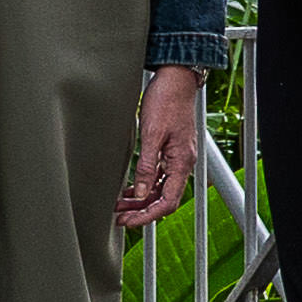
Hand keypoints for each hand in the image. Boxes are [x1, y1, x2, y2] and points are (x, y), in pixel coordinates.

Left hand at [118, 61, 203, 228]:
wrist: (175, 78)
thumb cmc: (165, 101)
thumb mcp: (152, 134)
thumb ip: (147, 165)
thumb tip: (142, 192)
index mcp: (181, 163)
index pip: (168, 202)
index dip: (149, 216)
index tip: (129, 222)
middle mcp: (182, 163)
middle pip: (164, 198)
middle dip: (142, 211)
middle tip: (120, 218)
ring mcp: (177, 157)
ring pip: (160, 188)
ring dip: (141, 199)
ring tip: (120, 205)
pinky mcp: (170, 149)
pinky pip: (159, 175)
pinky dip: (145, 184)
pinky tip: (130, 187)